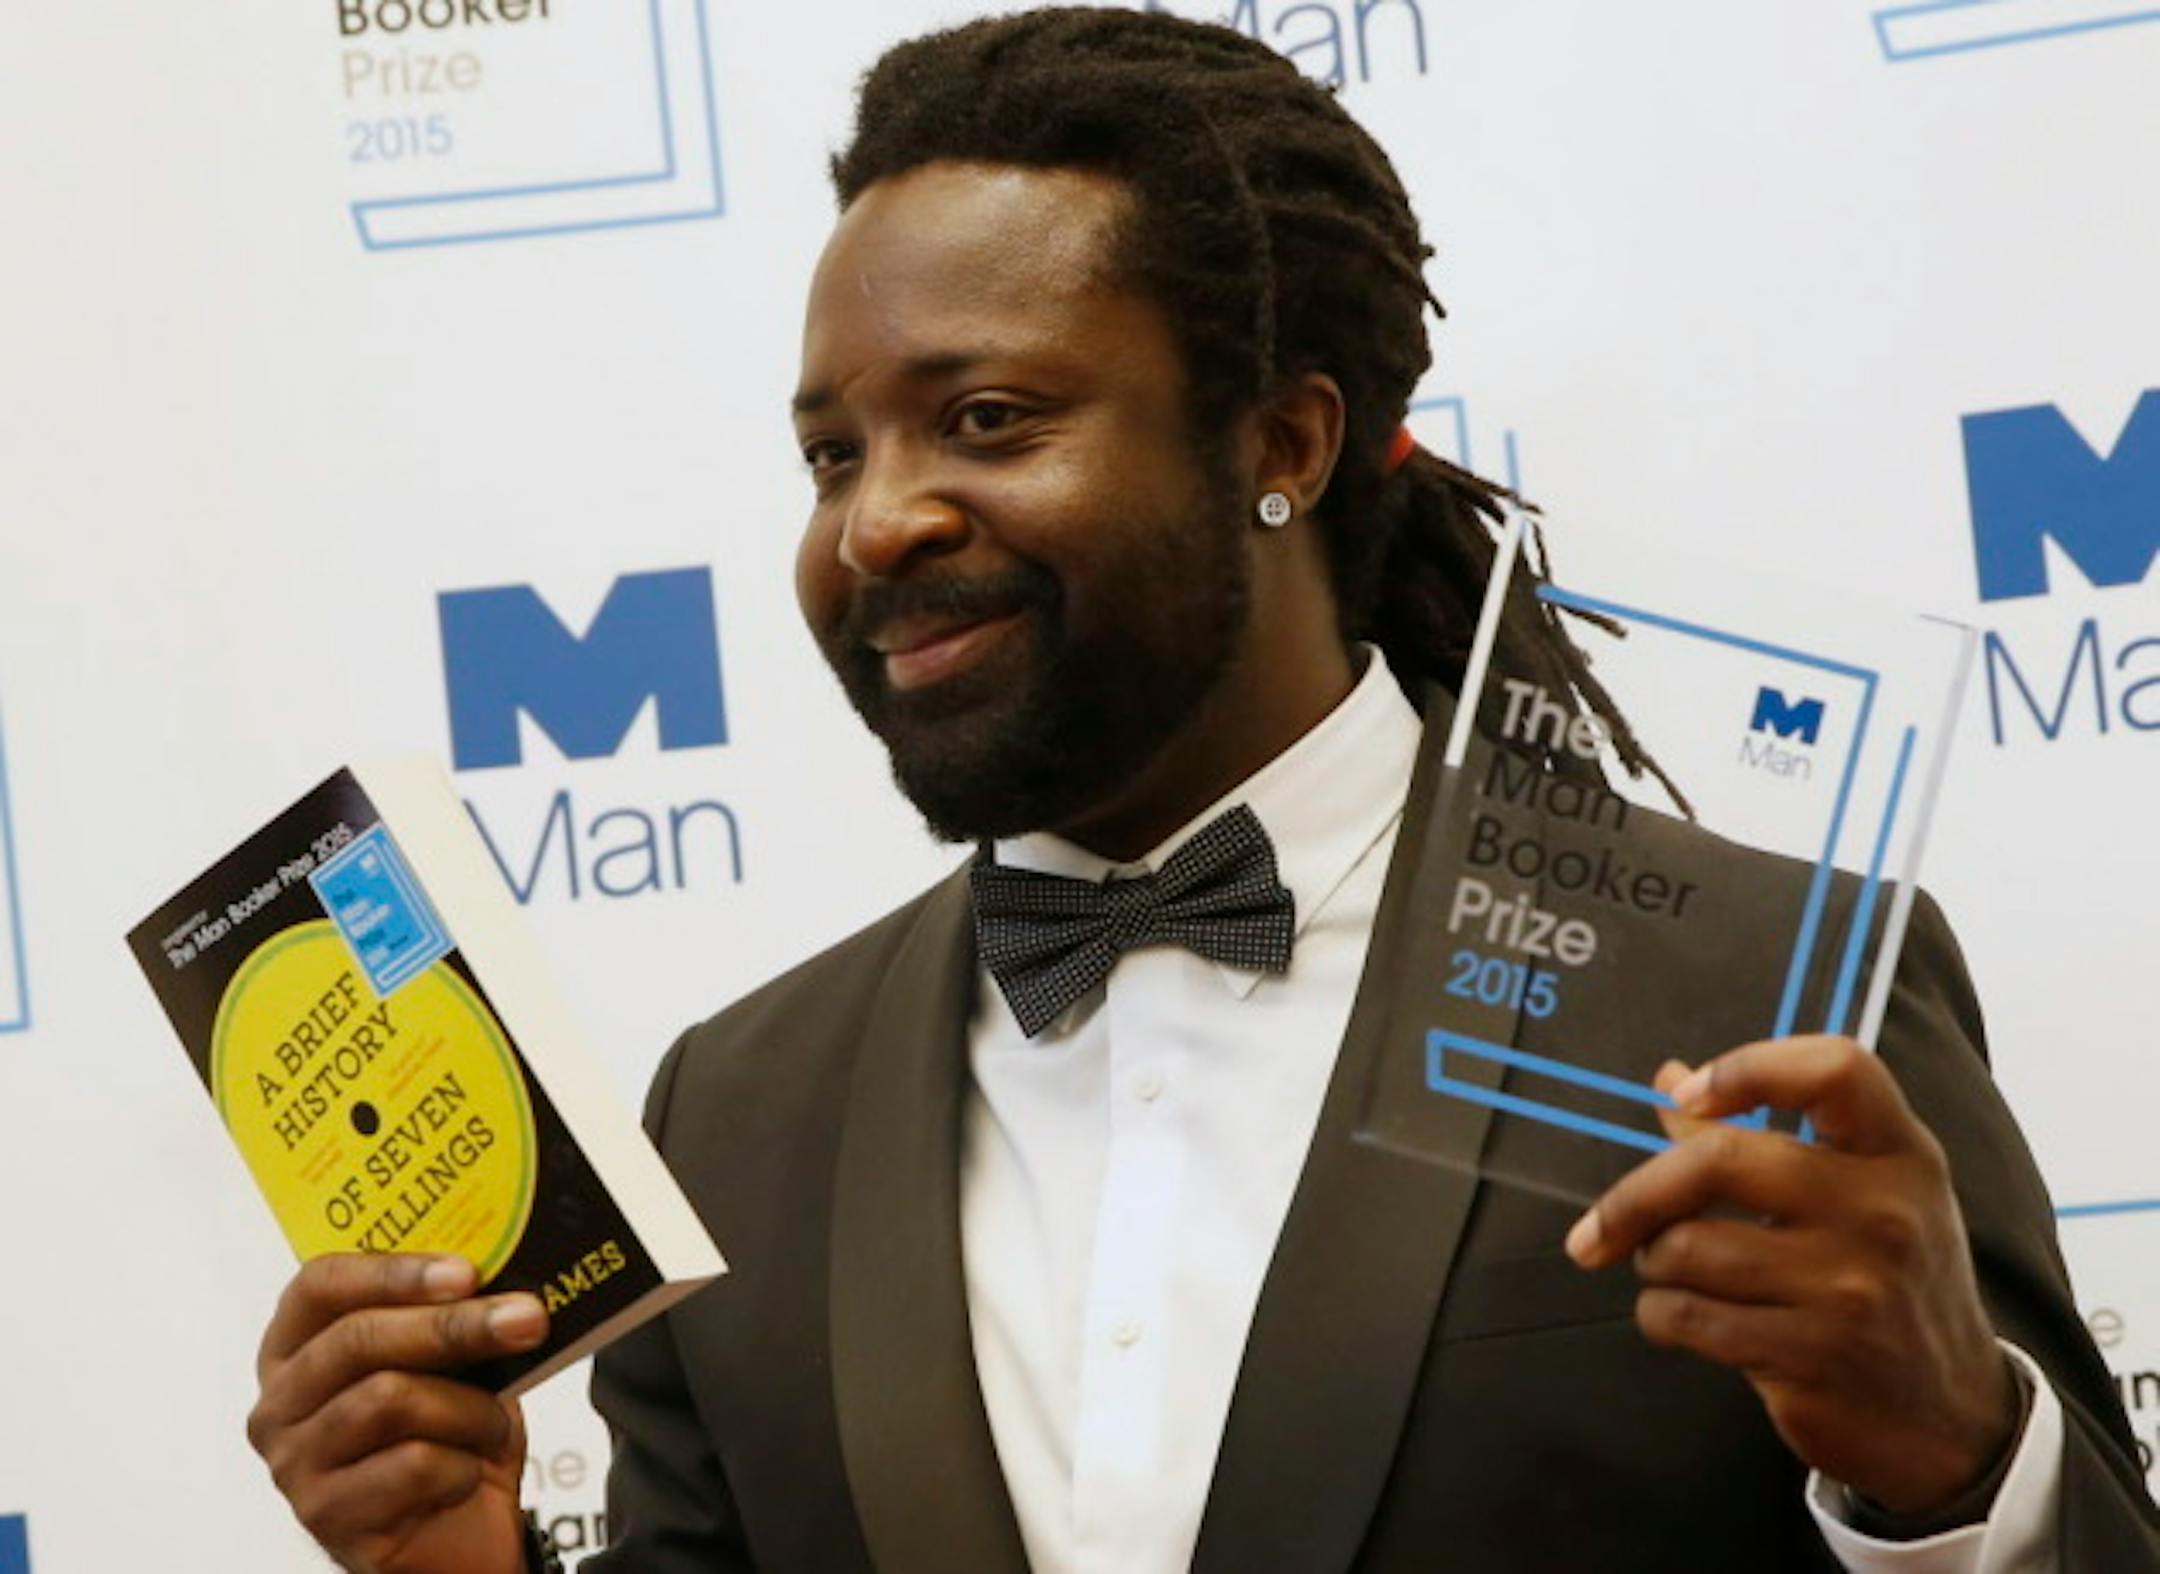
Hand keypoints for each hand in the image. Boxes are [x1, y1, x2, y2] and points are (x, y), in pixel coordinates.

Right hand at [247, 1253, 548, 1573]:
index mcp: (297, 1346)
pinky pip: (411, 1466)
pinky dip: (462, 1465)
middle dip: (453, 1326)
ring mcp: (295, 1461)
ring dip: (468, 1409)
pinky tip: (467, 1473)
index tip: (465, 1271)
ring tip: (493, 1425)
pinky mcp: (325, 1515)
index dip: (393, 1271)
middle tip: (526, 1319)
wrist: (458, 1535)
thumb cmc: (446, 1438)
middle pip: (359, 1338)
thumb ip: (456, 1316)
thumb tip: (506, 1280)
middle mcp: (280, 1402)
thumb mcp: (452, 1364)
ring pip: (389, 1400)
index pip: (321, 1284)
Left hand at [1566, 1037, 2019, 1514]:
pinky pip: (1688, 1316)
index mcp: (1900, 1154)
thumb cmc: (1886, 1283)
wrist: (1951, 1419)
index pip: (1834, 1069)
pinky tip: (1679, 1319)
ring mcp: (1851, 1287)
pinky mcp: (1814, 1355)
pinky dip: (1660, 1316)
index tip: (1686, 1097)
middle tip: (1597, 1229)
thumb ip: (1761, 1133)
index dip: (1748, 1069)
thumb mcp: (1856, 1196)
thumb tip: (1668, 1080)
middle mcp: (1883, 1212)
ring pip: (1687, 1247)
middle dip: (1636, 1196)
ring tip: (1669, 1274)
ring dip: (1651, 1262)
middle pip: (1719, 1161)